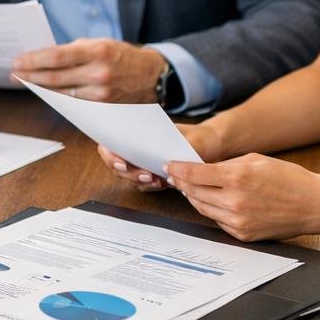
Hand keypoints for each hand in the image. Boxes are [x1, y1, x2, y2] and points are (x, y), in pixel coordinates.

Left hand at [11, 38, 166, 102]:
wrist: (151, 76)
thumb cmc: (120, 56)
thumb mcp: (99, 43)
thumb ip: (72, 51)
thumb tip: (41, 57)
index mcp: (97, 51)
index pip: (57, 57)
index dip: (34, 60)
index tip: (17, 61)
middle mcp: (99, 74)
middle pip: (55, 78)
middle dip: (30, 76)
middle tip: (13, 74)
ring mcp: (101, 94)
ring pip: (60, 94)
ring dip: (39, 89)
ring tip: (24, 83)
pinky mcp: (102, 109)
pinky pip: (72, 105)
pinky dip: (56, 99)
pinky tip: (44, 94)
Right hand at [98, 121, 224, 191]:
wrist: (211, 145)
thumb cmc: (198, 136)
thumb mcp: (191, 137)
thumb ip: (178, 146)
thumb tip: (167, 155)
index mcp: (135, 133)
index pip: (109, 144)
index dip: (109, 155)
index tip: (121, 161)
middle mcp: (136, 149)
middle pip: (118, 165)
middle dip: (127, 172)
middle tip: (143, 174)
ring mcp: (144, 164)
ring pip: (130, 177)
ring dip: (138, 180)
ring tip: (152, 179)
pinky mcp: (154, 176)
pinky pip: (145, 184)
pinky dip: (151, 185)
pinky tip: (160, 183)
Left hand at [164, 154, 319, 241]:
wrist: (314, 205)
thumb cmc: (288, 178)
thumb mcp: (255, 160)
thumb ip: (226, 165)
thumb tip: (201, 168)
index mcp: (237, 178)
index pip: (194, 174)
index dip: (177, 169)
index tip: (168, 165)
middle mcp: (234, 202)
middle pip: (193, 193)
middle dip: (181, 183)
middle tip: (175, 176)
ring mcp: (238, 221)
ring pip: (202, 208)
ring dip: (193, 197)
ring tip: (189, 187)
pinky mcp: (242, 234)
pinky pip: (217, 220)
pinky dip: (211, 209)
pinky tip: (211, 201)